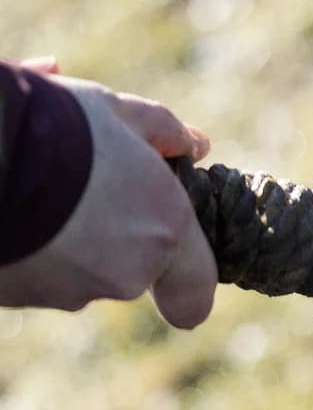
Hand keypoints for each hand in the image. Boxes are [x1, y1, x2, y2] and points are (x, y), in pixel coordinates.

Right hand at [0, 60, 217, 327]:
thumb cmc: (53, 125)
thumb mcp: (115, 112)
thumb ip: (164, 133)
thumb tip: (196, 144)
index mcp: (164, 230)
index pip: (195, 292)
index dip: (187, 285)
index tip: (175, 277)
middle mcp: (125, 274)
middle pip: (130, 267)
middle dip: (112, 235)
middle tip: (83, 187)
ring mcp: (68, 292)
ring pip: (79, 272)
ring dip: (66, 240)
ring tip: (39, 189)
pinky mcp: (18, 297)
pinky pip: (34, 275)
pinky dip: (28, 249)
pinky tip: (11, 204)